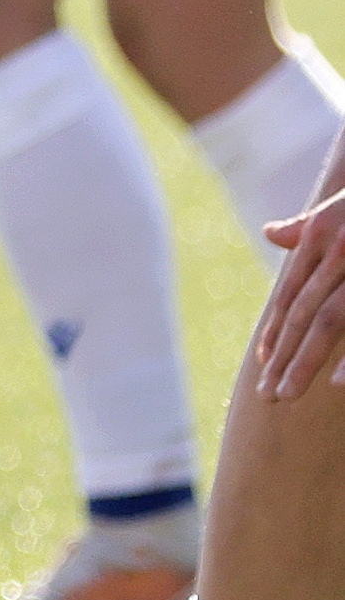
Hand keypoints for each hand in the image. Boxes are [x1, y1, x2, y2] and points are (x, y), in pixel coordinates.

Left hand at [253, 171, 344, 397]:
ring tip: (287, 395)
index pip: (293, 292)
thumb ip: (311, 225)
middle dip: (285, 356)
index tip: (263, 362)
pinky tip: (338, 384)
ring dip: (307, 361)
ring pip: (331, 321)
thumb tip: (272, 233)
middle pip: (306, 313)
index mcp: (327, 233)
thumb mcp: (343, 204)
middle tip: (266, 395)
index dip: (277, 330)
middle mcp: (343, 249)